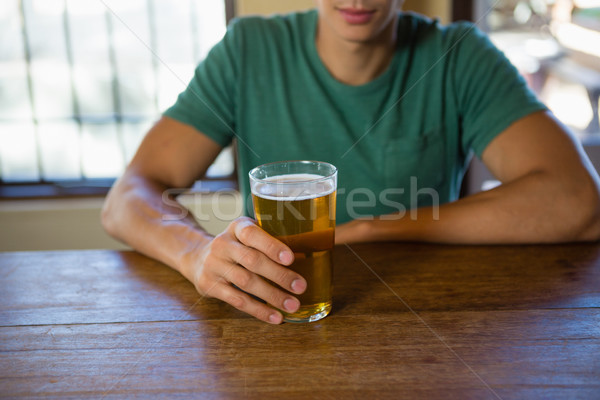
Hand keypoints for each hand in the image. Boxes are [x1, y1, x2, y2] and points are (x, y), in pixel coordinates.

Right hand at [183, 217, 306, 323]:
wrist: (197, 257)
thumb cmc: (236, 246)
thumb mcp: (248, 234)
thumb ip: (270, 240)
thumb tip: (309, 253)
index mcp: (237, 227)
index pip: (252, 234)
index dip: (271, 246)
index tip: (290, 258)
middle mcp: (223, 244)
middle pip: (252, 261)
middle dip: (279, 275)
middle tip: (300, 287)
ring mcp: (214, 265)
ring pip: (246, 282)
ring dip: (272, 296)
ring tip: (292, 305)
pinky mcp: (209, 286)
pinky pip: (237, 300)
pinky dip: (259, 310)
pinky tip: (275, 317)